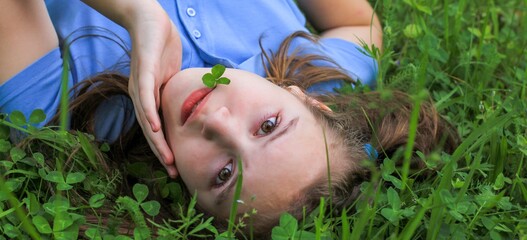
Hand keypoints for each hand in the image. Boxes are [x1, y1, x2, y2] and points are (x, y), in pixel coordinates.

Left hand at [126, 4, 181, 177]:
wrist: (151, 22)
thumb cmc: (161, 49)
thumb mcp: (173, 77)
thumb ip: (177, 94)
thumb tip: (192, 107)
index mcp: (149, 99)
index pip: (157, 130)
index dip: (165, 149)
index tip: (175, 167)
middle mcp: (141, 97)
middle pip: (151, 131)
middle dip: (161, 153)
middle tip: (172, 172)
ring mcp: (140, 86)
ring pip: (148, 120)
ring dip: (157, 142)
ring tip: (167, 159)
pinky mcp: (143, 73)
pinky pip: (145, 98)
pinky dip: (150, 115)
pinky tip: (157, 129)